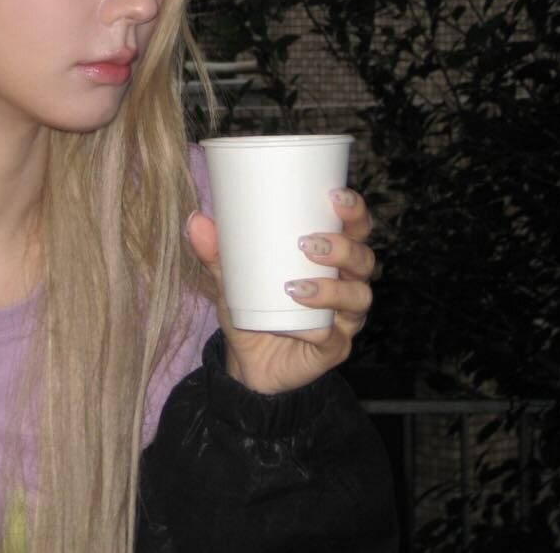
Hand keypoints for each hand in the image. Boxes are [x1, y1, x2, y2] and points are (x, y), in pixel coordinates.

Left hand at [185, 188, 376, 394]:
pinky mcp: (334, 349)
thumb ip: (215, 251)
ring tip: (295, 286)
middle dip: (344, 247)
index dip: (354, 212)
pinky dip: (318, 328)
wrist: (246, 361)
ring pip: (357, 297)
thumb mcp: (230, 276)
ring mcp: (343, 319)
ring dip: (332, 288)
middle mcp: (345, 284)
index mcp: (331, 258)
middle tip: (308, 243)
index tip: (336, 196)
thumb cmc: (251, 307)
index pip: (355, 228)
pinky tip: (300, 324)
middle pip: (363, 260)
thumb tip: (196, 220)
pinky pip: (334, 338)